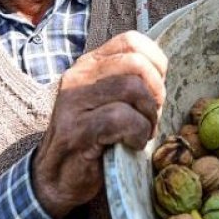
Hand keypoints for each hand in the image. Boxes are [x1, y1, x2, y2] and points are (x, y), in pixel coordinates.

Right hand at [32, 31, 167, 218]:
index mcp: (89, 66)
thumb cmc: (92, 140)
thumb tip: (161, 73)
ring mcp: (74, 101)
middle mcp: (79, 76)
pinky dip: (137, 134)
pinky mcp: (77, 129)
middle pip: (136, 63)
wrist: (57, 177)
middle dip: (155, 91)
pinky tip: (132, 144)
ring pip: (132, 88)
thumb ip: (127, 82)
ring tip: (142, 132)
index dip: (155, 62)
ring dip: (148, 115)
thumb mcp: (108, 101)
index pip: (130, 41)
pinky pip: (122, 119)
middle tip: (151, 116)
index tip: (156, 89)